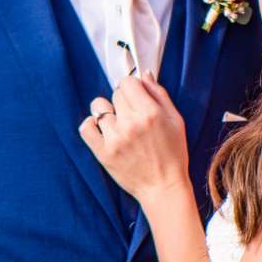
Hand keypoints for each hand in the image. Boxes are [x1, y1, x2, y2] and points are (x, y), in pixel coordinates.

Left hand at [78, 74, 191, 204]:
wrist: (163, 187)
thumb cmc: (173, 153)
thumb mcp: (176, 120)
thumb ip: (159, 94)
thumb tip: (143, 74)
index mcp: (150, 113)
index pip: (127, 82)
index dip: (132, 88)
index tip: (136, 97)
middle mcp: (130, 123)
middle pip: (115, 94)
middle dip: (123, 101)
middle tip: (132, 116)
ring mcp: (114, 138)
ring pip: (99, 107)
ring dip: (108, 112)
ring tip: (118, 124)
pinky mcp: (103, 152)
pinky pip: (86, 127)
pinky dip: (92, 125)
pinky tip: (103, 130)